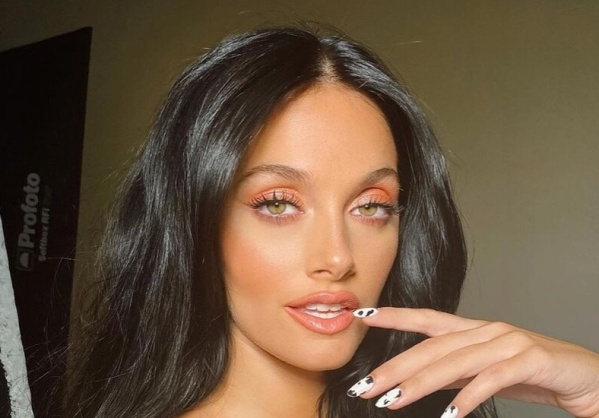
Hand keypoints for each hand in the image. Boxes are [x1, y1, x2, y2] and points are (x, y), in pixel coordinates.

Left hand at [349, 308, 598, 417]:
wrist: (588, 378)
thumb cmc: (536, 373)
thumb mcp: (486, 371)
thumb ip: (455, 371)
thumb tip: (418, 378)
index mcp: (475, 329)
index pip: (427, 319)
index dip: (394, 316)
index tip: (362, 317)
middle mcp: (488, 329)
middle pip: (433, 347)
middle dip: (396, 366)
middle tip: (367, 385)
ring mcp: (508, 341)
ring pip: (455, 361)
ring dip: (421, 383)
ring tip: (394, 400)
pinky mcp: (530, 358)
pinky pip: (491, 378)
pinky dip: (468, 396)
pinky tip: (450, 415)